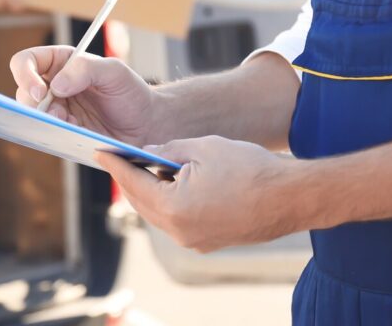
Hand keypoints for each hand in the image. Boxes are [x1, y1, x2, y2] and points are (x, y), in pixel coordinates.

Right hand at [10, 46, 156, 145]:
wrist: (146, 124)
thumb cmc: (131, 92)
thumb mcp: (114, 72)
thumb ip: (85, 70)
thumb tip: (56, 86)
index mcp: (62, 63)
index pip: (27, 61)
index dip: (25, 74)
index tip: (40, 91)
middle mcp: (54, 85)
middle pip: (23, 92)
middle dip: (34, 104)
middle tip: (57, 113)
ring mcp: (57, 110)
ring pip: (32, 115)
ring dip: (47, 121)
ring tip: (71, 123)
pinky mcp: (63, 131)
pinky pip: (47, 134)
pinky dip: (57, 134)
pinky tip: (77, 132)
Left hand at [95, 136, 312, 251]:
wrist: (291, 197)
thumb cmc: (250, 168)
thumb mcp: (203, 148)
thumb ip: (167, 151)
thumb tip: (145, 153)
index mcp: (174, 207)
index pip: (133, 183)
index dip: (115, 165)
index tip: (100, 152)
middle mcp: (179, 231)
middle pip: (142, 202)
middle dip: (129, 179)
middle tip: (118, 159)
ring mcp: (194, 241)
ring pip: (159, 214)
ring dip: (149, 192)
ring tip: (143, 169)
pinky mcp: (208, 242)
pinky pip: (177, 221)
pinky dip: (168, 203)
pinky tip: (171, 185)